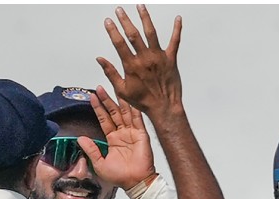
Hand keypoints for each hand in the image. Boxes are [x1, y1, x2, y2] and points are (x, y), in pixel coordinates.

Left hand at [78, 86, 155, 190]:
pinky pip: (137, 119)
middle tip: (99, 88)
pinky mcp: (141, 134)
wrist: (135, 182)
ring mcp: (132, 133)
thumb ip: (91, 150)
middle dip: (106, 100)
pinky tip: (130, 98)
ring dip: (119, 101)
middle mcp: (122, 134)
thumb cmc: (120, 177)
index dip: (98, 109)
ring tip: (114, 88)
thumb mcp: (99, 163)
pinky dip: (134, 108)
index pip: (104, 120)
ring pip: (125, 113)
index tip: (92, 97)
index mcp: (113, 140)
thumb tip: (80, 139)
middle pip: (113, 113)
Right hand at [97, 5, 183, 121]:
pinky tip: (178, 19)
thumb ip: (111, 73)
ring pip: (151, 33)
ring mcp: (159, 57)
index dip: (113, 31)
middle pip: (133, 34)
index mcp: (132, 66)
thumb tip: (100, 60)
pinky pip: (175, 41)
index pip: (119, 43)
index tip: (108, 21)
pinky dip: (177, 29)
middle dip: (125, 20)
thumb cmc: (143, 101)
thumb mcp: (122, 90)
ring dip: (145, 18)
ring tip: (140, 6)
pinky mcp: (171, 59)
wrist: (164, 108)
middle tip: (119, 10)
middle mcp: (145, 58)